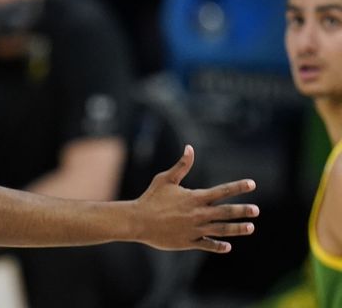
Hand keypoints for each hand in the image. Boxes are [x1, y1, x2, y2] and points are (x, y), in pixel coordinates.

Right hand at [131, 145, 257, 252]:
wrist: (138, 221)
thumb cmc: (151, 198)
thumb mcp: (165, 179)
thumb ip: (181, 166)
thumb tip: (190, 148)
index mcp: (194, 198)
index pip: (222, 191)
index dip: (238, 187)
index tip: (252, 184)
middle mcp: (198, 214)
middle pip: (226, 212)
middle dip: (242, 211)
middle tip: (256, 210)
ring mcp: (195, 229)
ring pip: (221, 230)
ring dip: (237, 229)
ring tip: (250, 228)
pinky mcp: (189, 241)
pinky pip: (208, 244)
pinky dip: (219, 246)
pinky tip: (228, 246)